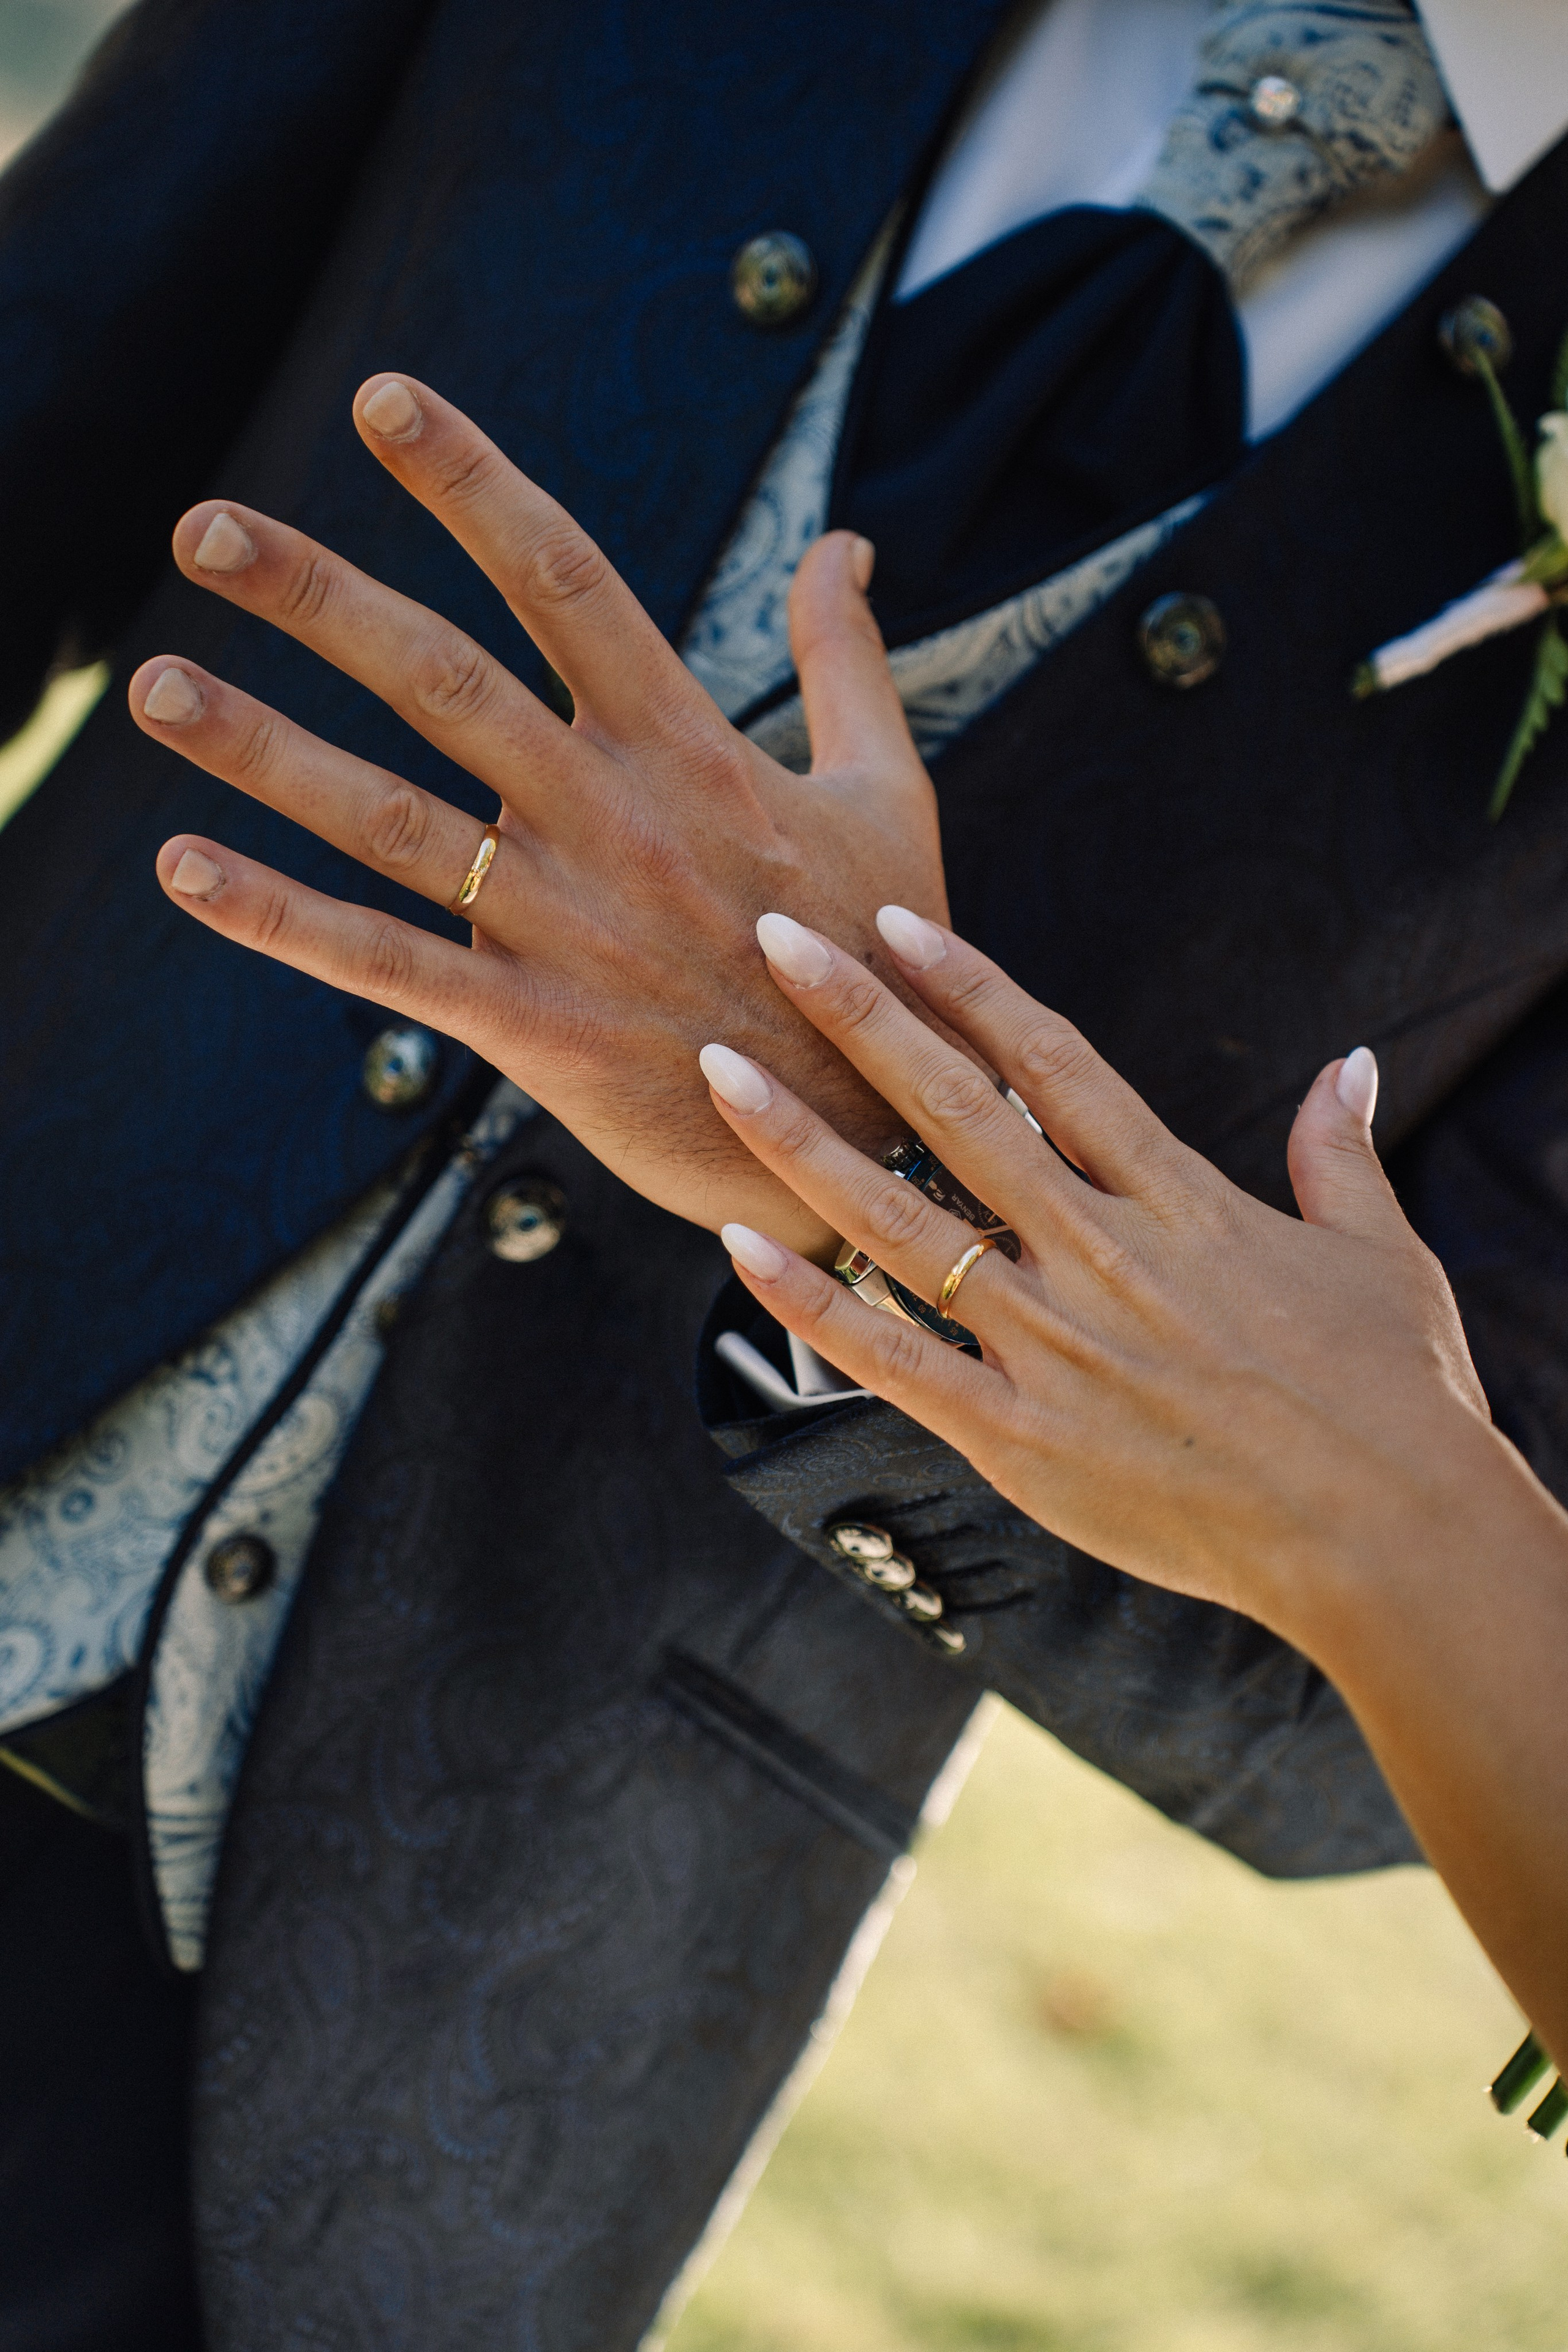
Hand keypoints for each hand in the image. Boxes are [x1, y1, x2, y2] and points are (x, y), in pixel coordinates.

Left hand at [137, 376, 947, 1258]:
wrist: (872, 1138)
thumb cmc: (873, 955)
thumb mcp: (888, 794)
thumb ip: (850, 659)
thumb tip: (850, 538)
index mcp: (693, 748)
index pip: (569, 582)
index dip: (474, 484)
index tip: (383, 399)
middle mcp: (615, 821)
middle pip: (446, 681)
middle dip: (319, 599)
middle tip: (201, 528)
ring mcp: (569, 927)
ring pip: (392, 818)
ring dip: (264, 751)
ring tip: (154, 688)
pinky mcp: (536, 1028)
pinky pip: (388, 965)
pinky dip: (283, 920)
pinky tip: (184, 868)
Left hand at [698, 903, 1488, 1634]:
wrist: (1387, 1536)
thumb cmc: (1395, 1397)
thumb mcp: (1379, 1254)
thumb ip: (1337, 1151)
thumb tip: (1354, 1062)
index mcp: (1179, 1201)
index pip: (1054, 1063)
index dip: (970, 985)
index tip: (896, 922)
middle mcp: (1100, 1255)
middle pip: (956, 1113)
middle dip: (860, 1020)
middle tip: (775, 941)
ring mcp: (1053, 1346)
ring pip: (901, 1222)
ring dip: (803, 1141)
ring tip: (720, 1072)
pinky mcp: (1020, 1438)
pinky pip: (893, 1359)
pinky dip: (811, 1305)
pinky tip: (738, 1247)